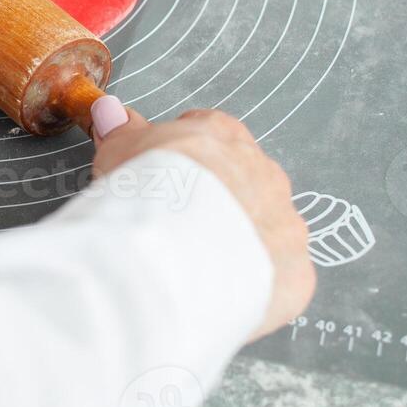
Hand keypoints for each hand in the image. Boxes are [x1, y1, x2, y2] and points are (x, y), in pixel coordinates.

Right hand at [89, 99, 314, 340]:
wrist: (175, 246)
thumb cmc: (147, 191)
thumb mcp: (120, 151)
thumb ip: (122, 132)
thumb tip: (110, 111)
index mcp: (223, 135)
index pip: (211, 131)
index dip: (185, 155)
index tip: (165, 174)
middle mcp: (265, 173)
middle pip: (245, 180)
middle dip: (217, 198)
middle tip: (180, 222)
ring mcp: (286, 222)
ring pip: (267, 228)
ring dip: (241, 241)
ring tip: (198, 263)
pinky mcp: (295, 271)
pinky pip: (278, 276)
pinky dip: (255, 285)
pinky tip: (221, 295)